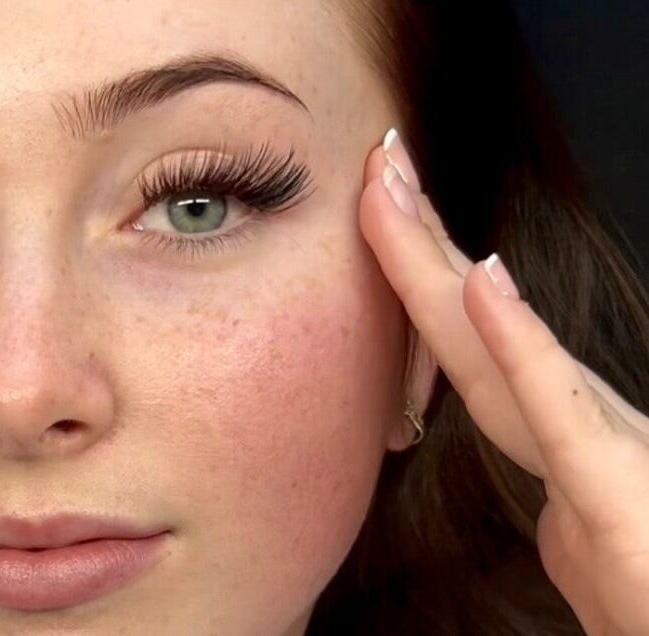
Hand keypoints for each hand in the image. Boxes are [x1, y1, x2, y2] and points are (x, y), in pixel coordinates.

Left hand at [359, 129, 648, 634]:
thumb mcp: (615, 544)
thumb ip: (582, 508)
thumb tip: (552, 510)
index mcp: (574, 457)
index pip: (479, 359)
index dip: (429, 282)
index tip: (389, 214)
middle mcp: (584, 449)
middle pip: (473, 338)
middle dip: (418, 247)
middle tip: (377, 165)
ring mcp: (607, 468)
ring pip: (495, 356)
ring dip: (437, 267)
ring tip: (395, 189)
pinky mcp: (626, 503)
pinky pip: (562, 417)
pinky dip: (520, 346)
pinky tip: (484, 280)